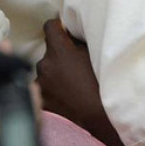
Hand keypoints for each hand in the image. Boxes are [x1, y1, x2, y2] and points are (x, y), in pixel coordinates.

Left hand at [36, 19, 135, 145]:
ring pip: (47, 71)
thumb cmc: (104, 85)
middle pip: (50, 52)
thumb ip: (82, 44)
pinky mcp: (41, 101)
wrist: (100, 119)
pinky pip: (46, 89)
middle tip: (78, 63)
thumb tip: (75, 36)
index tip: (65, 29)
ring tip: (74, 84)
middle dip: (61, 54)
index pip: (50, 26)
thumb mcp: (98, 56)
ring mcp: (40, 85)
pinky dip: (55, 90)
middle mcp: (44, 65)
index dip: (59, 26)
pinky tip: (69, 96)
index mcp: (59, 51)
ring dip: (56, 73)